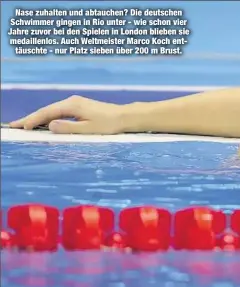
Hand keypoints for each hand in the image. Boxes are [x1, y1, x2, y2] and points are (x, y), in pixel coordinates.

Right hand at [8, 95, 126, 133]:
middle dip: (30, 118)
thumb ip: (68, 128)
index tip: (21, 127)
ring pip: (52, 111)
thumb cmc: (108, 124)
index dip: (33, 120)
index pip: (47, 113)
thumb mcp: (88, 129)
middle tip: (14, 125)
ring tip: (25, 125)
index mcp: (71, 106)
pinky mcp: (79, 107)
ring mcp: (75, 103)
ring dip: (38, 118)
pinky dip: (49, 117)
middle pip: (46, 110)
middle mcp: (71, 101)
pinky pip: (59, 112)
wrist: (124, 116)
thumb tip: (50, 125)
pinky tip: (44, 123)